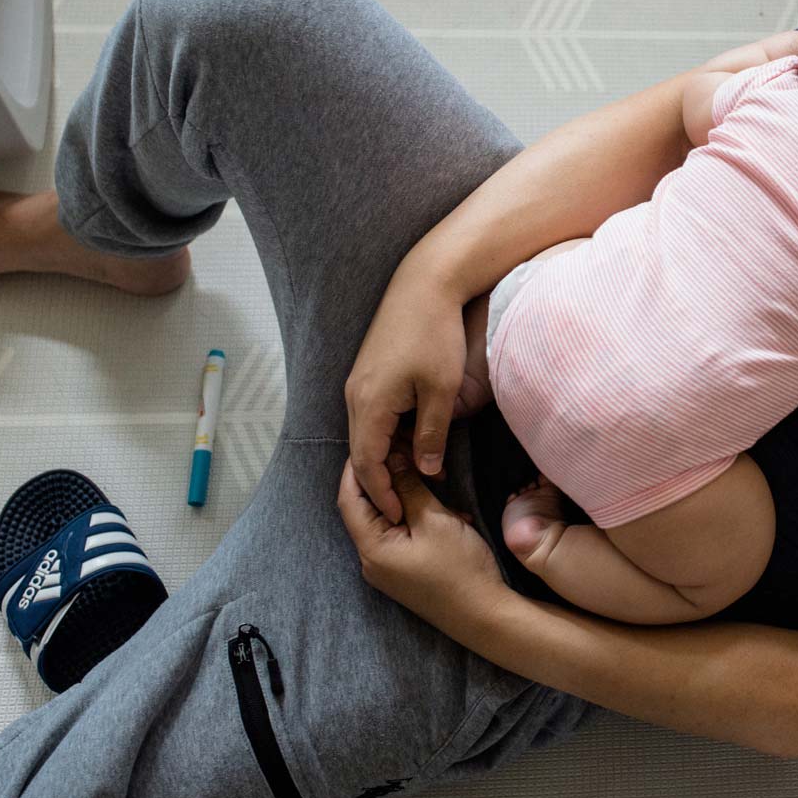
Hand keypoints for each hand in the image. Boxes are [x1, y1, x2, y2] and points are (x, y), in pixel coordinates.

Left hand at [336, 438, 512, 631]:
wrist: (484, 615)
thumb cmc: (460, 568)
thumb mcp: (434, 520)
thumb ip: (409, 487)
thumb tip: (392, 459)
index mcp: (371, 548)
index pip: (349, 499)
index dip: (356, 468)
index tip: (374, 442)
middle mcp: (371, 561)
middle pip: (365, 510)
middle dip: (384, 480)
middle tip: (404, 453)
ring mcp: (387, 570)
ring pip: (385, 522)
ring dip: (405, 498)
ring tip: (432, 482)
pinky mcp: (403, 573)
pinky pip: (398, 536)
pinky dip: (414, 518)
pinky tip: (443, 511)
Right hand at [344, 251, 480, 524]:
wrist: (426, 282)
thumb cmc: (436, 333)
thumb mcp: (442, 390)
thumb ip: (431, 434)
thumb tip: (426, 469)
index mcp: (368, 404)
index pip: (366, 463)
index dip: (380, 492)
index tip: (395, 514)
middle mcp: (355, 394)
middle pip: (362, 450)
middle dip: (380, 479)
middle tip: (404, 502)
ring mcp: (360, 381)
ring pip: (367, 431)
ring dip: (385, 455)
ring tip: (410, 477)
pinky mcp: (370, 371)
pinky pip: (372, 413)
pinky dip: (387, 433)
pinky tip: (410, 439)